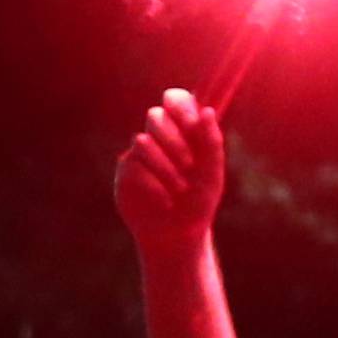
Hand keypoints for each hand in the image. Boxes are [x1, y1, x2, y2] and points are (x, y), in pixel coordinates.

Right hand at [115, 88, 224, 251]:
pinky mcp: (125, 172)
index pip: (176, 100)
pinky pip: (134, 166)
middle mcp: (160, 138)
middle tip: (190, 165)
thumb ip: (211, 143)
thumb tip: (208, 111)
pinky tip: (166, 201)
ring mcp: (140, 154)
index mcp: (184, 132)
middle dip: (175, 141)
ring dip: (166, 167)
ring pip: (143, 142)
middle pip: (156, 116)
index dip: (180, 106)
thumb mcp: (211, 176)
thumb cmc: (198, 204)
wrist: (178, 236)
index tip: (191, 123)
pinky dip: (154, 184)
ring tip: (180, 189)